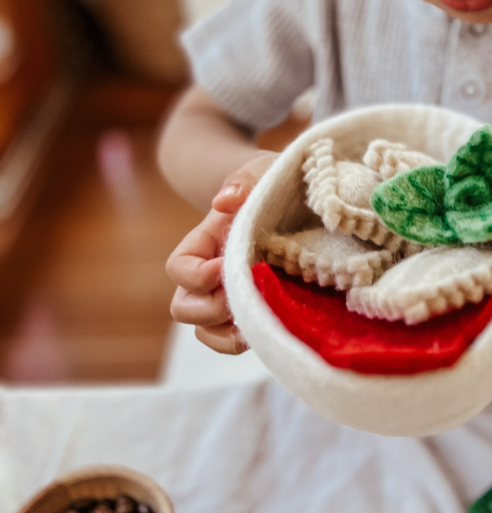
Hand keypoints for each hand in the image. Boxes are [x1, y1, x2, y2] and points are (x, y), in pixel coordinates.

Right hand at [166, 152, 277, 353]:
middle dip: (210, 307)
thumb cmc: (272, 182)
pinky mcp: (253, 310)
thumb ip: (244, 179)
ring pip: (205, 330)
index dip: (196, 275)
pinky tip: (269, 327)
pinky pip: (232, 340)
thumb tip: (224, 201)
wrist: (292, 198)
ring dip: (226, 331)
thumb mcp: (261, 170)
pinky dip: (244, 341)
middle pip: (183, 307)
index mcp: (206, 241)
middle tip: (245, 293)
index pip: (178, 268)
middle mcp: (210, 274)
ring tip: (257, 316)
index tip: (226, 264)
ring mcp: (228, 295)